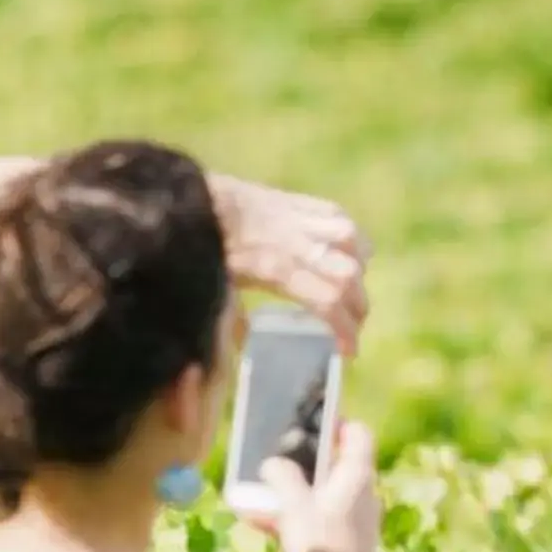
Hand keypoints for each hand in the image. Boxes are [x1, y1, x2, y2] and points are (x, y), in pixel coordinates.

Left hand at [215, 176, 369, 353]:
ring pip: (352, 242)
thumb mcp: (217, 288)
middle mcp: (296, 243)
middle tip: (352, 325)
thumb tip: (244, 341)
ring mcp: (300, 219)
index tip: (349, 351)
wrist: (194, 201)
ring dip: (358, 267)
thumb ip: (233, 317)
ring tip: (351, 286)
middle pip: (349, 276)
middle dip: (358, 307)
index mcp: (275, 268)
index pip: (328, 301)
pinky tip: (344, 251)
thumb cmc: (202, 248)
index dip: (346, 330)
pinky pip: (339, 217)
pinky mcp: (298, 202)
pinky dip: (349, 237)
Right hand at [249, 418, 382, 551]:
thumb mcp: (294, 503)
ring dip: (293, 494)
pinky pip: (318, 520)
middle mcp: (363, 493)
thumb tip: (273, 464)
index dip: (338, 423)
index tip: (313, 425)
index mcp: (357, 475)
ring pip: (323, 495)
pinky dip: (295, 518)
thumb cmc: (320, 541)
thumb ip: (281, 477)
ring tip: (259, 497)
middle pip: (337, 465)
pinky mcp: (346, 541)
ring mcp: (356, 519)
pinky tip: (260, 524)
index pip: (358, 434)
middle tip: (279, 460)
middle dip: (305, 463)